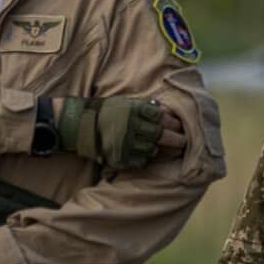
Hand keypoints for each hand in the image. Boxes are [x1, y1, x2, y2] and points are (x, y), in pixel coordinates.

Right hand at [55, 96, 186, 168]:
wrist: (80, 125)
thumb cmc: (105, 111)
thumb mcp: (125, 103)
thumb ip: (144, 108)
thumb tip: (165, 112)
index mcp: (134, 111)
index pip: (161, 117)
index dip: (173, 122)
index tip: (180, 125)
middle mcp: (131, 127)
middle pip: (161, 134)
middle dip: (175, 138)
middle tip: (183, 141)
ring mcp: (125, 143)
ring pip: (152, 149)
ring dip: (156, 148)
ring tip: (156, 146)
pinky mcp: (119, 157)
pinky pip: (140, 161)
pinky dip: (144, 158)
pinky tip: (142, 153)